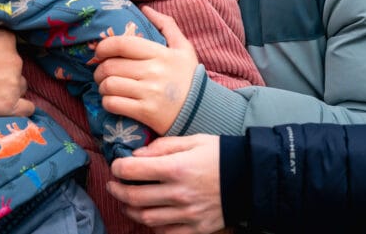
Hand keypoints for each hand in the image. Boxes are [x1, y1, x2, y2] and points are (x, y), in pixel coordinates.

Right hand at [0, 24, 32, 116]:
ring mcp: (12, 82)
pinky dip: (19, 108)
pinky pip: (26, 109)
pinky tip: (7, 107)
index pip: (8, 46)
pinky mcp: (7, 105)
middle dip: (0, 71)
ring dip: (7, 88)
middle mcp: (14, 59)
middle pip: (14, 67)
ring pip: (19, 86)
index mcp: (5, 37)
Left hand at [94, 6, 199, 133]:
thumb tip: (144, 8)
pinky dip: (107, 101)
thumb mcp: (183, 48)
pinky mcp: (145, 112)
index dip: (104, 46)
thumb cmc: (189, 77)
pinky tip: (112, 100)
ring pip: (109, 85)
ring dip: (102, 86)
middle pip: (111, 66)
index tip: (100, 52)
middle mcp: (154, 72)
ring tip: (106, 86)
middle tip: (101, 72)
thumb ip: (166, 25)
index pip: (122, 44)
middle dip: (99, 69)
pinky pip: (113, 104)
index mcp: (160, 54)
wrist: (202, 110)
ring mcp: (149, 93)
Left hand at [108, 134, 223, 232]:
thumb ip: (163, 147)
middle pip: (134, 197)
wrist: (251, 178)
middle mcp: (179, 194)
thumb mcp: (192, 141)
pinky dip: (152, 226)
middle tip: (113, 185)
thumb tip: (137, 155)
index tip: (116, 166)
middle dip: (118, 190)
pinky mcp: (196, 229)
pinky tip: (149, 215)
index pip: (133, 170)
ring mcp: (187, 214)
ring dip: (130, 209)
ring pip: (146, 217)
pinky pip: (165, 233)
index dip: (118, 167)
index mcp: (177, 168)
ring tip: (127, 200)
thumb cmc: (221, 155)